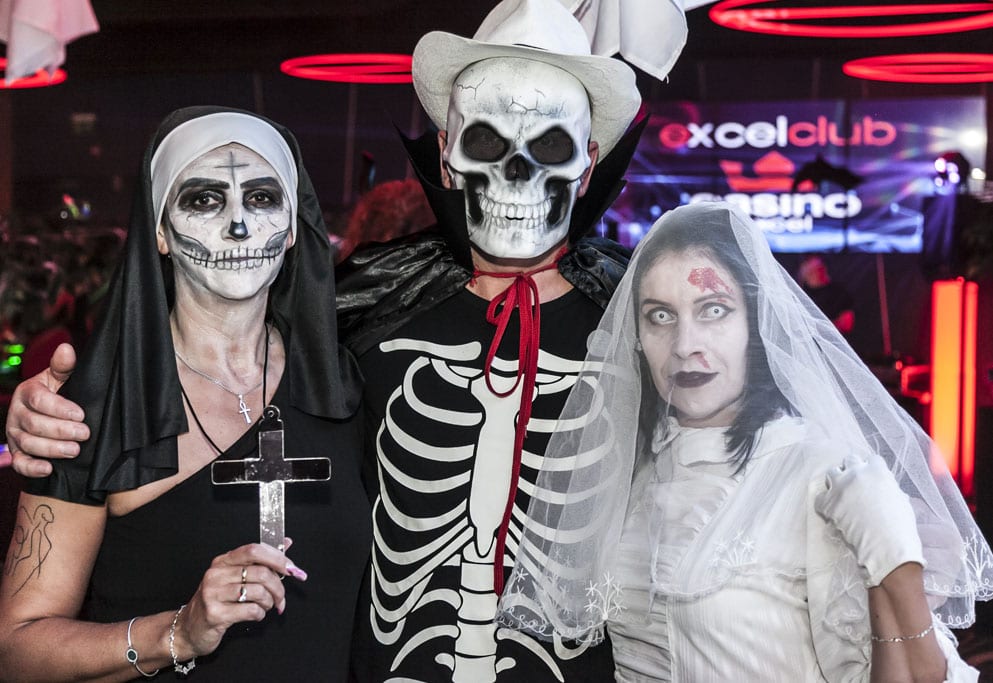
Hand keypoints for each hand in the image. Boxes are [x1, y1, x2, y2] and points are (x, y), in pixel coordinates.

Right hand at [6, 343, 88, 477]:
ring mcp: (15, 434)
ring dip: (52, 449)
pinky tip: (49, 469)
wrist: (47, 413)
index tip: (81, 414)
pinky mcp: (17, 452)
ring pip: (28, 444)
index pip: (39, 400)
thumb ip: (63, 366)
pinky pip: (20, 463)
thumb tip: (66, 349)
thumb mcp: (60, 378)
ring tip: (75, 450)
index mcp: (27, 392)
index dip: (60, 408)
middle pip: (34, 424)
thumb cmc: (58, 393)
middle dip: (61, 430)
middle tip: (84, 433)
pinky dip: (32, 468)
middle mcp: (17, 413)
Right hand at [172, 540, 307, 659]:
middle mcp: (216, 574)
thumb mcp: (235, 577)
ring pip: (258, 592)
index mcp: (223, 561)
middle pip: (261, 572)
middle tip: (281, 598)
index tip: (292, 569)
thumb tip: (285, 543)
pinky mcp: (215, 614)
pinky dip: (260, 614)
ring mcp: (214, 594)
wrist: (188, 629)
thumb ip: (260, 561)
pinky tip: (256, 615)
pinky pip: (250, 610)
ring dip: (269, 602)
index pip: (254, 550)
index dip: (277, 558)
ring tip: (266, 606)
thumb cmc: (216, 601)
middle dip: (278, 587)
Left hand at [814, 454, 923, 585]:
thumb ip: (889, 489)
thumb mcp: (900, 500)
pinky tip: (833, 511)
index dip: (872, 469)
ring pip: (832, 473)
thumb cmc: (900, 525)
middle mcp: (856, 473)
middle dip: (852, 470)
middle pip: (849, 461)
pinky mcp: (828, 503)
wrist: (887, 545)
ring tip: (842, 494)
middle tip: (855, 484)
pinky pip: (820, 497)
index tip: (871, 478)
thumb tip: (886, 490)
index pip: (871, 460)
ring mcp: (840, 487)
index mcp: (877, 470)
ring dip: (837, 481)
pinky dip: (825, 503)